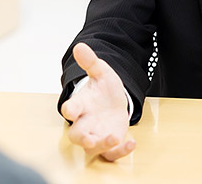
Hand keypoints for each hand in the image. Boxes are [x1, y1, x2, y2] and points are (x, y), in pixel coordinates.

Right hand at [60, 42, 135, 160]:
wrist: (114, 101)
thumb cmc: (103, 89)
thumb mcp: (101, 73)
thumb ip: (90, 62)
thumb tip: (80, 46)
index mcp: (80, 105)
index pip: (69, 109)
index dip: (70, 110)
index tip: (71, 111)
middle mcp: (85, 123)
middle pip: (76, 135)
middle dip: (82, 138)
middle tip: (90, 139)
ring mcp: (96, 135)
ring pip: (92, 149)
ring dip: (102, 146)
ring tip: (114, 137)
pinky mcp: (109, 144)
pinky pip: (110, 155)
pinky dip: (120, 152)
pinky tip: (131, 142)